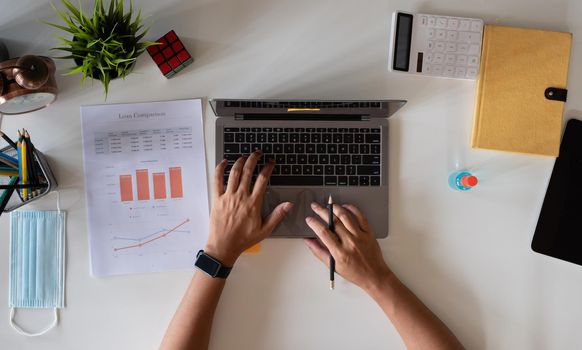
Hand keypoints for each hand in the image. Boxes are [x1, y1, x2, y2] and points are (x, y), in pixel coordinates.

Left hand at [205, 151, 292, 265]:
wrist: (224, 246)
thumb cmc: (244, 239)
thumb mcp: (265, 230)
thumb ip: (277, 215)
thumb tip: (288, 204)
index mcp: (253, 203)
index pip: (262, 179)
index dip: (268, 168)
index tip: (270, 162)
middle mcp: (241, 197)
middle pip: (248, 171)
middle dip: (254, 159)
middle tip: (258, 153)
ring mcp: (228, 196)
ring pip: (234, 173)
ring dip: (240, 161)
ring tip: (244, 156)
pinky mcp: (217, 199)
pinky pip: (217, 180)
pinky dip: (220, 169)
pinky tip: (224, 162)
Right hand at [304, 202, 390, 291]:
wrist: (374, 275)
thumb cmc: (354, 272)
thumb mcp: (333, 265)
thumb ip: (319, 252)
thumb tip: (308, 241)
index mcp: (340, 252)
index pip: (324, 233)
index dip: (314, 223)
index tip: (309, 219)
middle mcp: (350, 243)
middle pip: (334, 222)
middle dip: (322, 211)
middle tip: (315, 206)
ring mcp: (360, 236)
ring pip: (346, 216)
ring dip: (336, 208)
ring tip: (329, 205)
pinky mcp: (369, 233)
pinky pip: (361, 216)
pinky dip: (352, 209)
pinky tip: (345, 207)